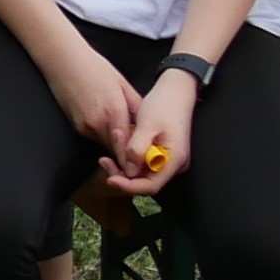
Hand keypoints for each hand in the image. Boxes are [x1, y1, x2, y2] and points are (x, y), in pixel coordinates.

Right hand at [47, 41, 140, 163]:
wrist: (63, 60)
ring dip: (116, 143)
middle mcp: (98, 123)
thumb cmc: (93, 67)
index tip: (142, 164)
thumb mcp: (122, 84)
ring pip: (106, 143)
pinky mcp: (76, 125)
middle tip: (138, 149)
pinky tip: (106, 121)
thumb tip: (147, 122)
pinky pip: (95, 136)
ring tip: (125, 132)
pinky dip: (104, 134)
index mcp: (114, 111)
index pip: (127, 146)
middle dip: (127, 151)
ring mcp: (85, 126)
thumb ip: (136, 106)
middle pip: (117, 149)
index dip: (135, 158)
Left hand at [104, 67, 195, 194]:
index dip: (129, 186)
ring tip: (110, 149)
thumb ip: (137, 148)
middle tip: (104, 161)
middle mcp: (173, 165)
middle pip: (145, 182)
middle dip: (123, 175)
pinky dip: (129, 157)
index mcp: (174, 160)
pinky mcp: (161, 154)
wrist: (175, 92)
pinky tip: (120, 144)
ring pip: (142, 173)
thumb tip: (128, 171)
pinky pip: (143, 163)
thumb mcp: (147, 125)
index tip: (110, 178)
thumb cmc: (164, 105)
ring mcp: (168, 160)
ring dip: (124, 165)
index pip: (150, 186)